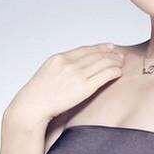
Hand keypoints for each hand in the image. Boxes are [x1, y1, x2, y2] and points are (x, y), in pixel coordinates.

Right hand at [6, 42, 124, 126]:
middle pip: (95, 55)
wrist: (33, 106)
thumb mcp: (47, 72)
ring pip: (102, 63)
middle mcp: (69, 64)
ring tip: (121, 62)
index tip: (108, 47)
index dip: (99, 48)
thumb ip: (61, 67)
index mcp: (59, 58)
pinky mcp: (84, 87)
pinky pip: (104, 75)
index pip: (85, 50)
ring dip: (114, 61)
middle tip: (119, 54)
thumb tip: (73, 68)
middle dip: (110, 54)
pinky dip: (113, 72)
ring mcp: (77, 75)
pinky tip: (118, 72)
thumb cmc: (38, 95)